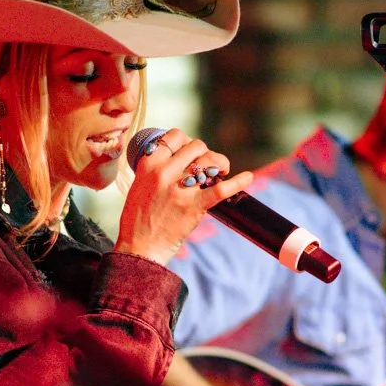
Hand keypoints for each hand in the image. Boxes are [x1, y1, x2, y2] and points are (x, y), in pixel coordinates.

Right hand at [114, 129, 252, 265]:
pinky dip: (238, 182)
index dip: (187, 140)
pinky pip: (221, 189)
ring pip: (209, 161)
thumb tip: (177, 160)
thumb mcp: (140, 186)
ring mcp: (180, 189)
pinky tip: (248, 177)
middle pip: (196, 146)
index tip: (190, 151)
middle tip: (207, 165)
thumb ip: (155, 171)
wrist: (139, 248)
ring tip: (222, 170)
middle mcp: (164, 173)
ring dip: (219, 162)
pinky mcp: (194, 206)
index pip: (175, 136)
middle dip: (205, 153)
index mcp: (148, 165)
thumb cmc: (138, 220)